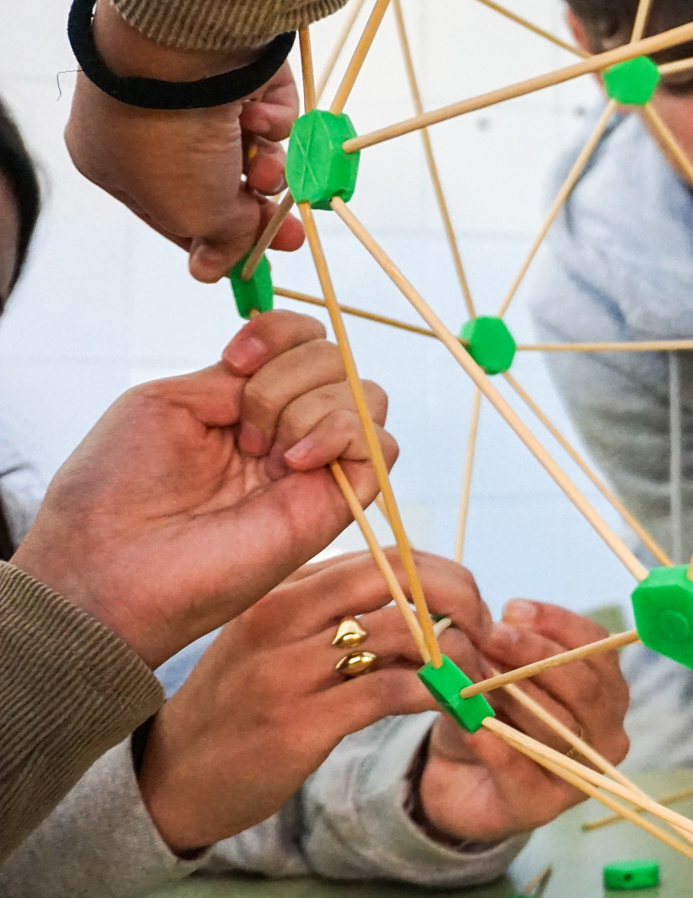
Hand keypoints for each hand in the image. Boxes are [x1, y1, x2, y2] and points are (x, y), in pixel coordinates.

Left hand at [11, 311, 390, 665]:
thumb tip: (291, 368)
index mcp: (248, 407)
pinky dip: (340, 435)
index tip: (234, 359)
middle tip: (241, 428)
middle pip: (339, 362)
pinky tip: (292, 461)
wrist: (107, 564)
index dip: (281, 333)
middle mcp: (289, 434)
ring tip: (261, 451)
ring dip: (308, 406)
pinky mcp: (336, 506)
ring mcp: (315, 470)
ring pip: (366, 397)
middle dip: (289, 373)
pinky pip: (379, 447)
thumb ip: (238, 377)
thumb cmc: (117, 489)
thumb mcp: (170, 401)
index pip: (306, 342)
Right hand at [65, 0, 301, 282]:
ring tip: (269, 167)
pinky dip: (270, 120)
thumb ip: (218, 241)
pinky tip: (256, 116)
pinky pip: (264, 107)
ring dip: (266, 167)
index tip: (253, 263)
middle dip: (256, 210)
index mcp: (115, 161)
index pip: (171, 214)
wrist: (183, 46)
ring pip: (247, 149)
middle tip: (289, 233)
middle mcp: (148, 123)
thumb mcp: (194, 211)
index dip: (216, 241)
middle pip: (216, 182)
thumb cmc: (169, 137)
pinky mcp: (236, 66)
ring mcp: (192, 91)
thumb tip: (214, 270)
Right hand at [137, 553, 488, 854]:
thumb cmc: (240, 705)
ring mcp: (287, 671)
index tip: (472, 605)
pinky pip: (391, 692)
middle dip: (462, 601)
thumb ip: (335, 609)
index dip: (444, 575)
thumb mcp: (274, 639)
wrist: (172, 778)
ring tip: (479, 678)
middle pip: (401, 580)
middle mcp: (283, 619)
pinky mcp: (299, 724)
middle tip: (489, 634)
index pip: (384, 555)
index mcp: (282, 591)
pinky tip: (454, 707)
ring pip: (405, 635)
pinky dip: (438, 696)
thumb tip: (423, 593)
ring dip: (459, 656)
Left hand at [417, 599, 629, 843]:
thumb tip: (494, 624)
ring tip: (473, 674)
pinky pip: (522, 771)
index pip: (600, 650)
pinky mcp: (541, 807)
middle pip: (585, 688)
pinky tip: (474, 727)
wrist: (458, 779)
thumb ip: (503, 652)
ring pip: (558, 726)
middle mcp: (607, 734)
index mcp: (608, 693)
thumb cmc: (493, 715)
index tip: (514, 608)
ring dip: (513, 695)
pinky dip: (497, 746)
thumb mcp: (499, 673)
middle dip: (535, 656)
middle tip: (490, 635)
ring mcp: (580, 775)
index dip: (559, 625)